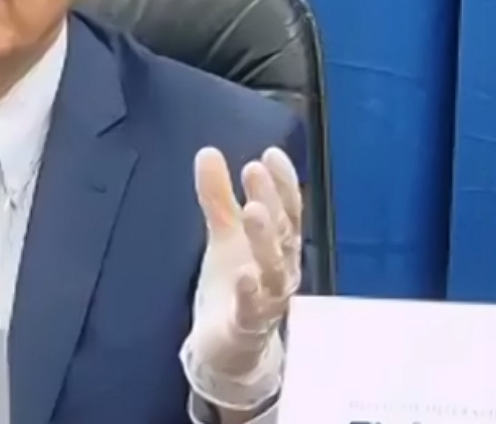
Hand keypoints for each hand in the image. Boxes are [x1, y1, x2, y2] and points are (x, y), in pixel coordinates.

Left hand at [180, 146, 302, 410]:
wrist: (229, 344)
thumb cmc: (235, 283)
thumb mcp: (224, 235)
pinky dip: (250, 292)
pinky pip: (254, 308)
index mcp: (278, 245)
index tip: (271, 153)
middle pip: (283, 232)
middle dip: (272, 200)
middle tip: (255, 169)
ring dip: (264, 239)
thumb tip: (207, 151)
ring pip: (273, 267)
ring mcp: (268, 299)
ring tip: (252, 210)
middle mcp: (281, 269)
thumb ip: (218, 197)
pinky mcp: (248, 325)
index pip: (287, 210)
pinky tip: (243, 275)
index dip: (283, 183)